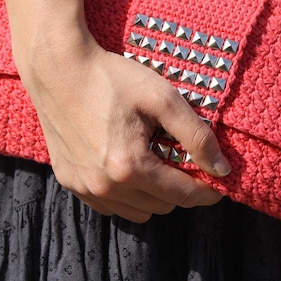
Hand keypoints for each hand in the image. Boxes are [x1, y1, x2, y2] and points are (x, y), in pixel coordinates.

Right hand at [19, 37, 230, 222]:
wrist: (58, 68)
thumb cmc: (111, 78)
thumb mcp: (162, 99)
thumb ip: (196, 136)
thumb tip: (222, 169)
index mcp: (130, 167)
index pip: (181, 195)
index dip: (206, 193)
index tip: (219, 186)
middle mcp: (105, 186)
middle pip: (161, 206)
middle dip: (180, 189)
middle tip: (184, 162)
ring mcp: (83, 187)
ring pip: (136, 211)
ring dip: (154, 196)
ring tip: (155, 163)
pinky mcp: (68, 181)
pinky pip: (109, 205)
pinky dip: (127, 195)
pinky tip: (128, 167)